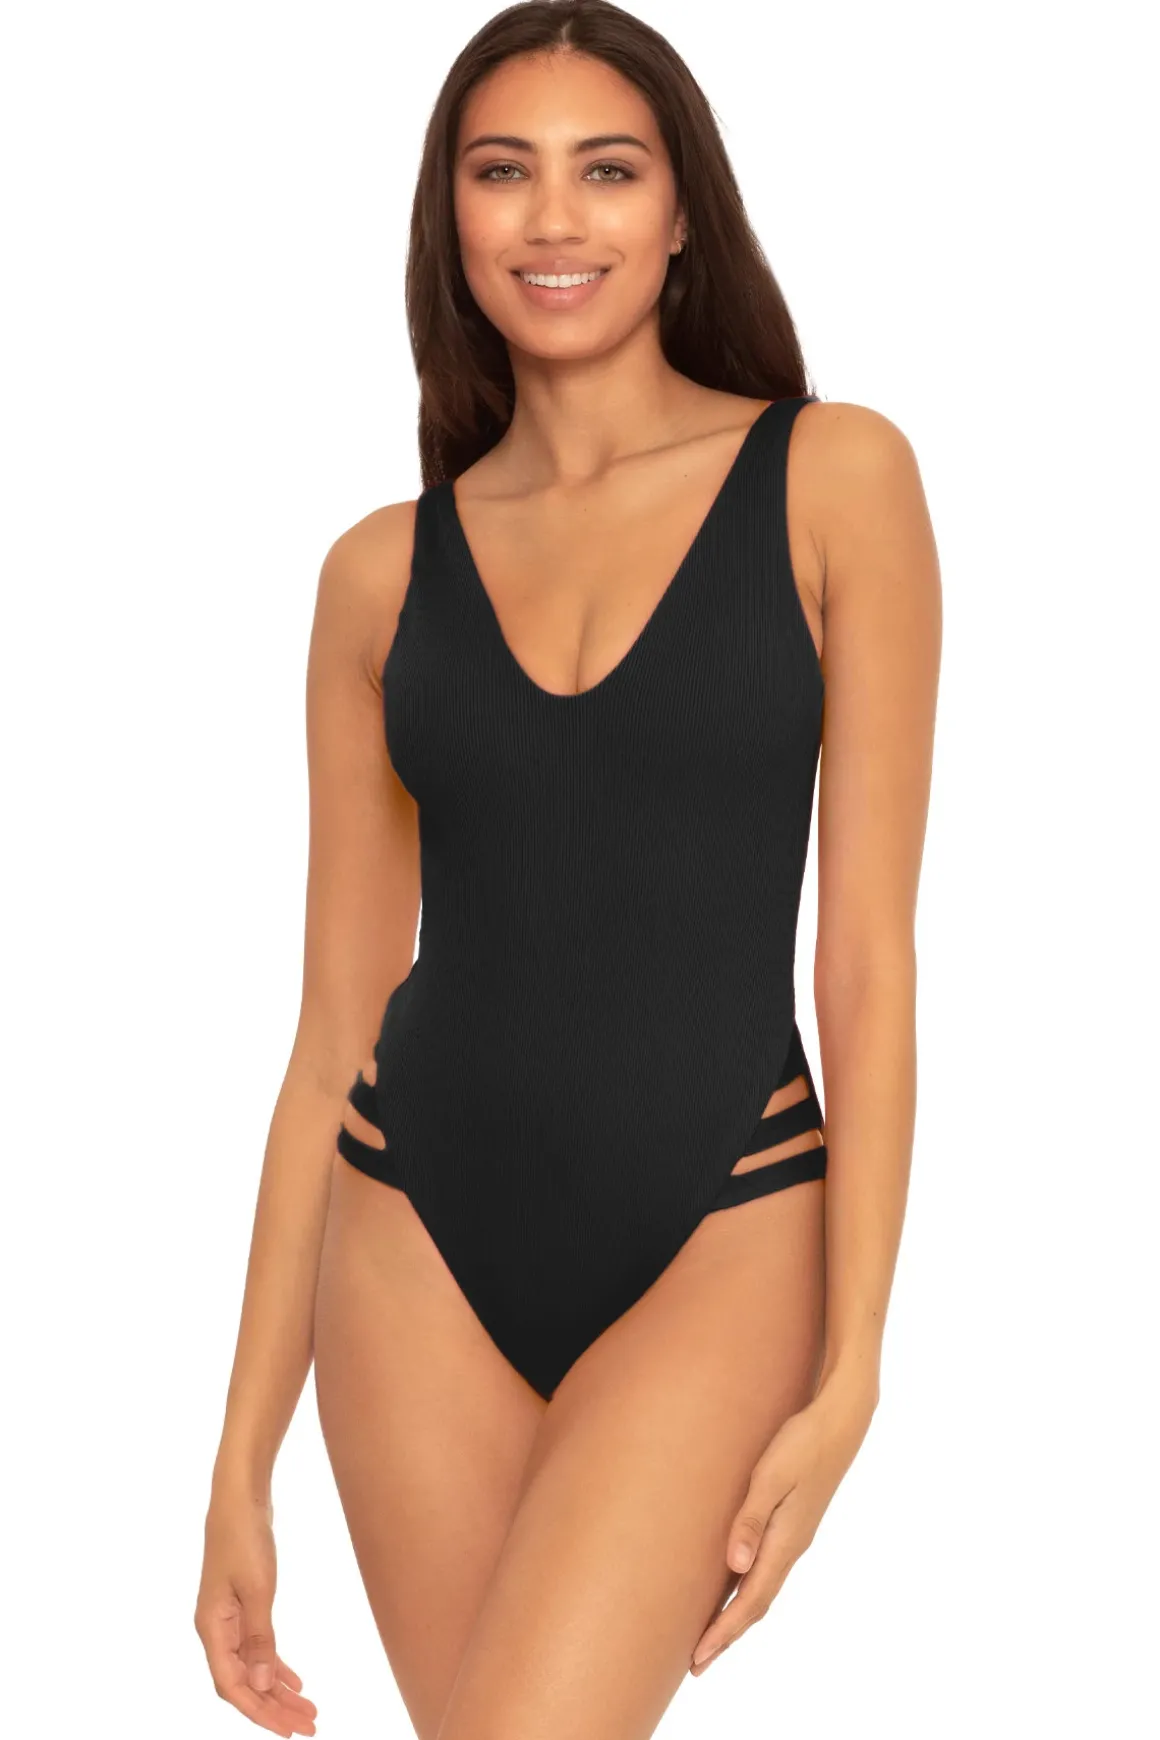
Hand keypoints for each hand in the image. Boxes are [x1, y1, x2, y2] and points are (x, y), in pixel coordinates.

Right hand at [194, 1490, 316, 1736]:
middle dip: (273, 1708)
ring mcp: (228, 1619)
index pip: (231, 1686)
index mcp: (210, 1629)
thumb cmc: (245, 1538)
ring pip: (252, 1667)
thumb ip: (259, 1639)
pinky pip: (257, 1648)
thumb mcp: (258, 1589)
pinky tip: (296, 1681)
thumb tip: (261, 1684)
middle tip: (308, 1726)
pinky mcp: (242, 1607)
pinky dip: (276, 1665)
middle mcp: (215, 1630)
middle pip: (243, 1683)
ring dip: (278, 1690)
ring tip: (308, 1711)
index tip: (288, 1730)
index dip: (259, 1711)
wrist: (240, 1498)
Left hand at [689, 1386, 872, 1673]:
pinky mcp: (793, 1524)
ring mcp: (794, 1537)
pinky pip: (767, 1570)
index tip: (699, 1658)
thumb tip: (736, 1568)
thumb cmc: (801, 1444)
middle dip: (727, 1634)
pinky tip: (735, 1585)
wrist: (839, 1423)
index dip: (723, 1632)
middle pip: (756, 1605)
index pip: (750, 1601)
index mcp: (785, 1542)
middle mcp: (791, 1547)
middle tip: (697, 1664)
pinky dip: (748, 1591)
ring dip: (737, 1616)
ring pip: (763, 1589)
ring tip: (711, 1635)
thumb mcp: (770, 1477)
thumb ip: (751, 1520)